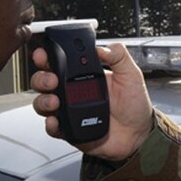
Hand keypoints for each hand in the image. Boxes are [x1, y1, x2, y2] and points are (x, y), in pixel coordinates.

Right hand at [30, 43, 153, 160]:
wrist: (138, 134)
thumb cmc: (134, 105)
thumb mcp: (131, 75)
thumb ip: (119, 57)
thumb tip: (102, 47)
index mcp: (84, 75)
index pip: (60, 61)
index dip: (47, 56)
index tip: (44, 53)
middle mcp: (72, 92)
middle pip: (44, 81)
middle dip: (41, 77)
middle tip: (52, 79)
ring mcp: (69, 111)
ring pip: (43, 103)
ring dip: (43, 100)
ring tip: (55, 101)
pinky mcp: (70, 129)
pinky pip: (53, 127)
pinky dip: (50, 124)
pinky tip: (56, 121)